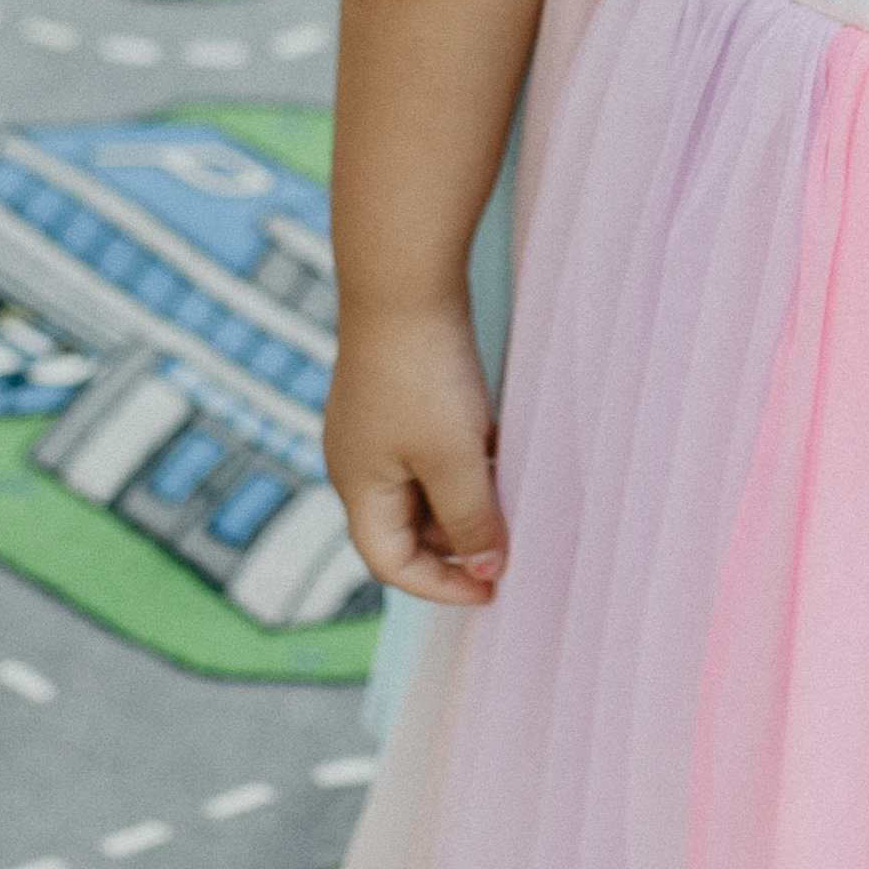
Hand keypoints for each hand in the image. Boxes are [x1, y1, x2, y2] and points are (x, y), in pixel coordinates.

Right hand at [325, 302, 507, 609]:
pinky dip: (463, 456)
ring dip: (465, 494)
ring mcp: (373, 424)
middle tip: (510, 537)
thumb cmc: (422, 374)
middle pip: (406, 526)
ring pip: (423, 483)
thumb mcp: (454, 459)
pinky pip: (429, 445)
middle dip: (457, 539)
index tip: (494, 589)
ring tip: (510, 486)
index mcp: (358, 487)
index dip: (441, 586)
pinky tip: (498, 440)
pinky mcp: (395, 391)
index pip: (391, 562)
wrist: (403, 279)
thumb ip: (472, 520)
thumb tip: (486, 568)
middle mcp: (357, 460)